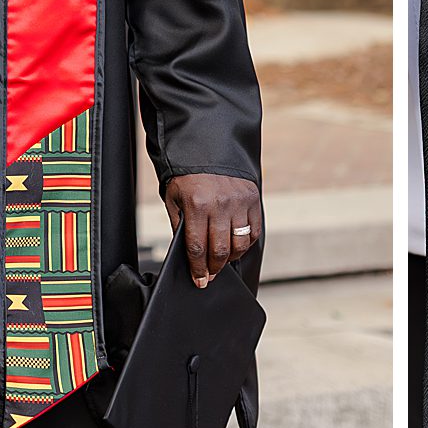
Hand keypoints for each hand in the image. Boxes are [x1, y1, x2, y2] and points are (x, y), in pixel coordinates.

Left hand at [163, 173, 261, 287]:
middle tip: (210, 275)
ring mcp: (239, 201)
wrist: (206, 147)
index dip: (198, 269)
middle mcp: (220, 204)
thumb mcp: (174, 200)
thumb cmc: (187, 176)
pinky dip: (246, 243)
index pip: (198, 247)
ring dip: (230, 258)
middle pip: (220, 250)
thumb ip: (181, 226)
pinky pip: (253, 231)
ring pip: (239, 244)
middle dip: (214, 268)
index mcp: (197, 204)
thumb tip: (190, 255)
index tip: (199, 281)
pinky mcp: (252, 198)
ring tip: (222, 260)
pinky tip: (236, 245)